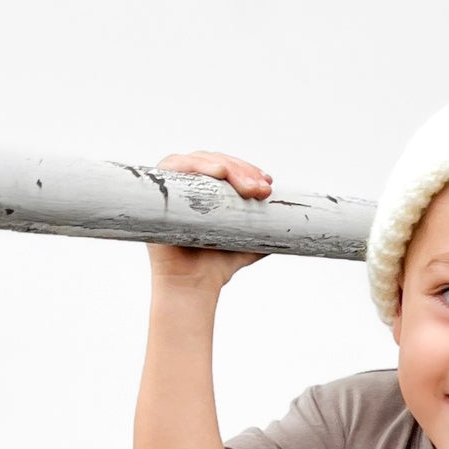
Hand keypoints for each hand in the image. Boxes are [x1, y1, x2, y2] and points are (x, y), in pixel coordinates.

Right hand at [148, 149, 272, 287]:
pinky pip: (174, 166)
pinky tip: (218, 172)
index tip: (268, 185)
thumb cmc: (216, 267)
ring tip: (247, 186)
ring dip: (227, 167)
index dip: (248, 171)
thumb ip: (265, 232)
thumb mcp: (248, 243)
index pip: (228, 169)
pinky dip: (196, 165)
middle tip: (261, 191)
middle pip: (216, 163)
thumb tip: (291, 226)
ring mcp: (171, 187)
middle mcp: (187, 186)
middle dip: (243, 172)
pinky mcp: (156, 192)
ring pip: (199, 161)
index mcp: (206, 192)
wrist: (193, 287)